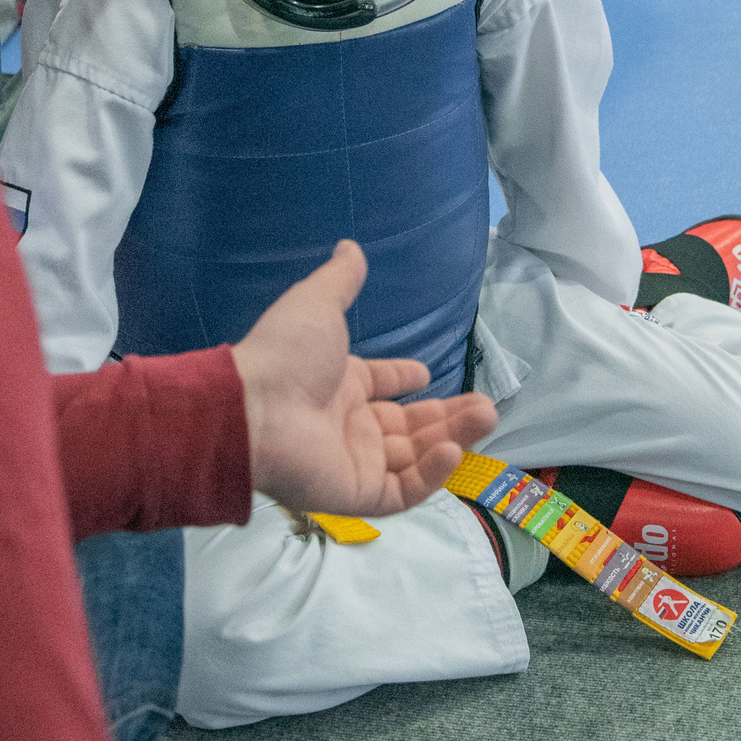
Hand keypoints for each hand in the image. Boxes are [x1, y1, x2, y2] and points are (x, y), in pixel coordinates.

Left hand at [230, 241, 498, 516]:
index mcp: (339, 385)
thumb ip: (341, 280)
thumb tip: (350, 246)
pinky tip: (452, 448)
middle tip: (486, 406)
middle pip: (410, 425)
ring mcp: (355, 462)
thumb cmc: (286, 355)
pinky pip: (404, 491)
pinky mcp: (358, 494)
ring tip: (486, 415)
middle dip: (449, 414)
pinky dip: (431, 473)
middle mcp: (349, 425)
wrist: (254, 411)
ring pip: (416, 456)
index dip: (403, 380)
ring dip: (454, 437)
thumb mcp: (318, 304)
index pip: (380, 387)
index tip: (425, 374)